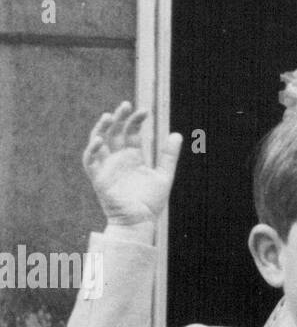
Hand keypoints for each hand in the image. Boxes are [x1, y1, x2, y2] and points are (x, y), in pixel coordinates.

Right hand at [83, 102, 182, 225]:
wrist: (140, 221)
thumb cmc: (150, 201)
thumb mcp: (164, 174)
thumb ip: (169, 155)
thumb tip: (177, 134)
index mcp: (133, 156)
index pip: (131, 132)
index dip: (136, 120)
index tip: (145, 110)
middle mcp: (118, 159)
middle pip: (114, 132)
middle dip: (118, 118)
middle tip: (125, 105)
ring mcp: (107, 167)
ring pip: (98, 143)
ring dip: (101, 129)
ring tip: (108, 116)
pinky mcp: (98, 178)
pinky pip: (90, 161)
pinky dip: (91, 150)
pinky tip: (98, 140)